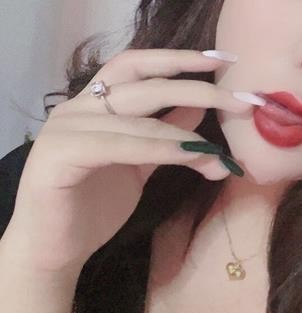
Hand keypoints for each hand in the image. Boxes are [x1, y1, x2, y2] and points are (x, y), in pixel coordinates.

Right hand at [1, 49, 251, 274]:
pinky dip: (159, 148)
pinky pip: (119, 144)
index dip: (179, 59)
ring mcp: (64, 128)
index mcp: (91, 104)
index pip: (137, 66)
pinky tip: (190, 155)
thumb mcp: (139, 164)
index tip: (223, 60)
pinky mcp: (58, 154)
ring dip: (186, 129)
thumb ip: (163, 135)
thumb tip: (199, 109)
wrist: (53, 252)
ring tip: (220, 146)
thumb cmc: (91, 209)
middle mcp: (75, 107)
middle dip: (194, 87)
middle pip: (141, 82)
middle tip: (237, 99)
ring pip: (136, 115)